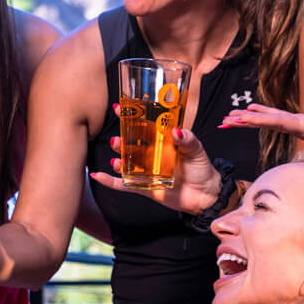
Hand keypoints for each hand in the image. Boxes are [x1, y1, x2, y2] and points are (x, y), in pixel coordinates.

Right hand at [89, 126, 222, 213]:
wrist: (205, 195)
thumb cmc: (202, 169)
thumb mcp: (197, 150)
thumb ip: (187, 139)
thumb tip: (176, 131)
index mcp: (161, 142)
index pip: (143, 126)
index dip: (131, 117)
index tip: (119, 108)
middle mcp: (150, 154)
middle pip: (130, 144)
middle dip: (121, 140)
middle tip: (117, 139)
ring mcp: (145, 170)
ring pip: (125, 162)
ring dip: (117, 159)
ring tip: (116, 160)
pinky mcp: (142, 186)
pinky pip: (122, 184)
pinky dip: (109, 181)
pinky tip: (97, 175)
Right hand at [220, 103, 303, 158]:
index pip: (279, 121)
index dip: (260, 120)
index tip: (243, 119)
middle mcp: (300, 121)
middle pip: (269, 117)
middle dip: (247, 118)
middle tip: (226, 118)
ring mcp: (299, 124)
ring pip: (269, 118)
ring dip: (249, 118)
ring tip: (228, 117)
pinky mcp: (298, 129)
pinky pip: (274, 122)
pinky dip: (259, 119)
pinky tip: (248, 116)